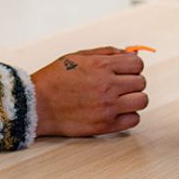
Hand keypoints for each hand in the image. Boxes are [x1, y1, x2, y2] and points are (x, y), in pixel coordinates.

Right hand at [32, 47, 147, 136]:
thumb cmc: (55, 79)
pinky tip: (116, 112)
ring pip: (141, 101)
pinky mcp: (105, 125)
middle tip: (119, 86)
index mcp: (101, 66)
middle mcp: (107, 86)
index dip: (132, 67)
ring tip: (120, 99)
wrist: (36, 105)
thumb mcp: (79, 56)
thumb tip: (131, 54)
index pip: (137, 64)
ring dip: (133, 99)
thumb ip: (107, 53)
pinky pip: (133, 120)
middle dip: (132, 82)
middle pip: (141, 82)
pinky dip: (128, 116)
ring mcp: (107, 107)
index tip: (124, 71)